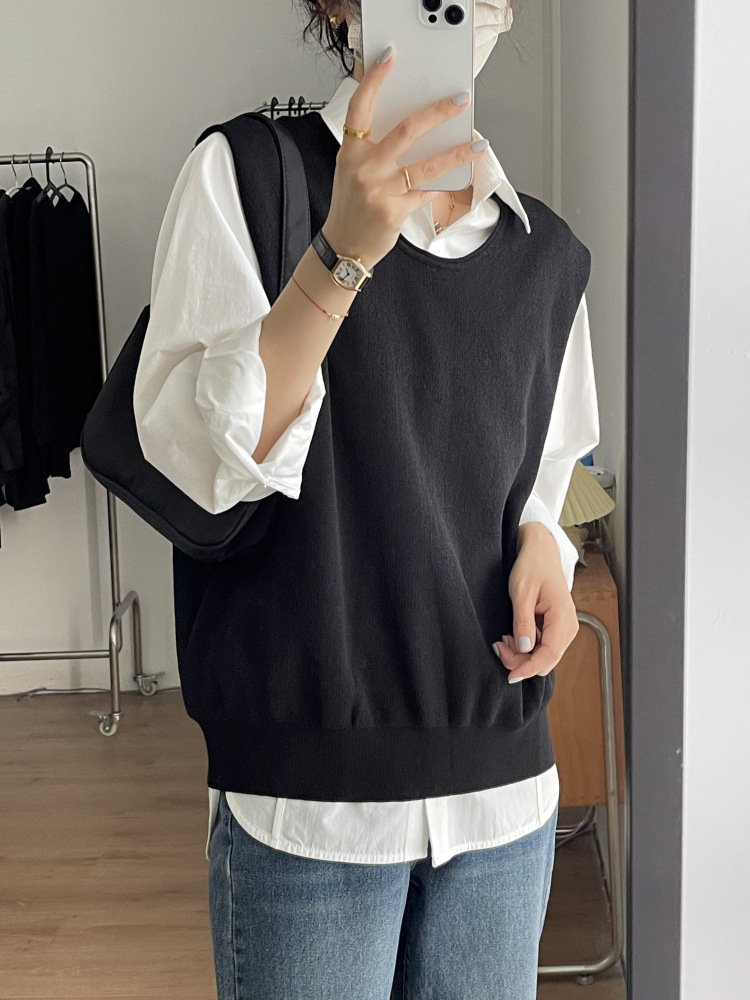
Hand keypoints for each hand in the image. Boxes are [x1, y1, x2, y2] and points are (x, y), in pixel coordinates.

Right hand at [322, 46, 487, 268]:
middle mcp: (365, 168)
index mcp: (351, 152)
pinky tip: (454, 179)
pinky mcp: (395, 211)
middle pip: (406, 130)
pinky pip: (426, 193)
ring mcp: (380, 190)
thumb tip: (411, 124)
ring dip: (456, 153)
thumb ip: (373, 147)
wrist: (344, 246)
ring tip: (478, 144)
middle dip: (437, 112)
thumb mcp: (351, 170)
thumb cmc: (351, 206)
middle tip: (459, 100)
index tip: (390, 57)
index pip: (360, 107)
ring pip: (426, 165)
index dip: (374, 80)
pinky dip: (441, 187)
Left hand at [492, 523, 579, 683]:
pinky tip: (512, 638)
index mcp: (563, 617)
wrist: (540, 551)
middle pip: (547, 660)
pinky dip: (527, 648)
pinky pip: (543, 647)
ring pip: (544, 656)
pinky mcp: (556, 627)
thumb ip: (523, 622)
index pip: (549, 655)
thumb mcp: (522, 592)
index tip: (510, 675)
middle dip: (522, 662)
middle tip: (499, 648)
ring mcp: (563, 628)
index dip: (529, 669)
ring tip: (502, 641)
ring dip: (523, 655)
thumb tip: (525, 649)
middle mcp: (568, 626)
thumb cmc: (532, 566)